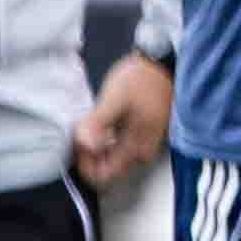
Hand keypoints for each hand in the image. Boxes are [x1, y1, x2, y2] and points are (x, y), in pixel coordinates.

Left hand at [69, 53, 172, 191]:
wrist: (161, 64)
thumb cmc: (140, 80)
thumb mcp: (115, 99)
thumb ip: (98, 123)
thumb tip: (84, 145)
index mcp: (135, 148)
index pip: (103, 175)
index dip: (85, 162)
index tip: (79, 141)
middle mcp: (141, 153)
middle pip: (107, 168)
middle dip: (90, 153)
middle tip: (83, 129)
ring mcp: (143, 145)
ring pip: (111, 158)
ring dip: (96, 146)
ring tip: (91, 123)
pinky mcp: (141, 136)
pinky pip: (118, 147)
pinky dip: (105, 139)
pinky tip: (102, 122)